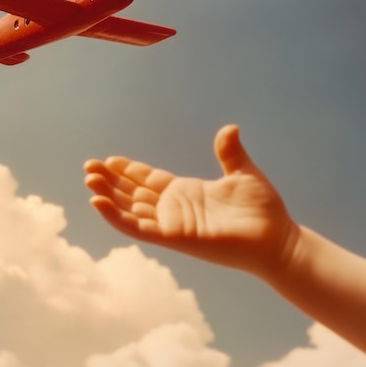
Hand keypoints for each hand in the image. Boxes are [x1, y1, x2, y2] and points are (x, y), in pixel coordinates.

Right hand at [84, 125, 298, 279]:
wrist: (277, 238)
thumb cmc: (263, 210)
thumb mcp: (243, 173)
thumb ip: (229, 152)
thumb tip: (229, 128)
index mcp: (186, 192)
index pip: (149, 179)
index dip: (129, 170)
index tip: (109, 160)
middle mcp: (174, 209)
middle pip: (132, 193)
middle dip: (111, 180)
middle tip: (89, 166)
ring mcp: (172, 224)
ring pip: (129, 209)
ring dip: (108, 196)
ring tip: (88, 180)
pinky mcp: (173, 238)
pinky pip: (137, 228)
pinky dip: (116, 217)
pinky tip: (98, 202)